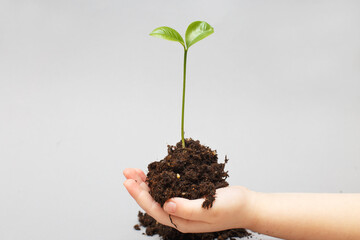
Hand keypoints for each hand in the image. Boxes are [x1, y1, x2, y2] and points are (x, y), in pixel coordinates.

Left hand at [123, 168, 253, 232]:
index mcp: (182, 221)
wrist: (248, 205)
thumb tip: (166, 204)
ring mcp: (184, 206)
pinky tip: (158, 173)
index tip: (129, 181)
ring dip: (148, 183)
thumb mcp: (210, 208)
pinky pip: (170, 188)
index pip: (155, 208)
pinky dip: (162, 180)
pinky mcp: (189, 197)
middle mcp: (180, 215)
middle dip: (139, 186)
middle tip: (128, 171)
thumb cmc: (232, 208)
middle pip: (153, 201)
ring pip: (160, 194)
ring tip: (136, 171)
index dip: (140, 195)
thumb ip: (188, 209)